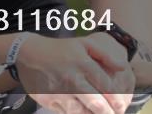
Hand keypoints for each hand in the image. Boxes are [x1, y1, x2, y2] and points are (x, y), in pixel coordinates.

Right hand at [16, 34, 134, 113]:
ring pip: (82, 113)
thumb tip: (123, 68)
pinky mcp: (49, 101)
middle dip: (108, 113)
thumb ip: (105, 54)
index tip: (122, 106)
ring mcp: (59, 92)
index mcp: (83, 64)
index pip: (106, 86)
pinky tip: (84, 113)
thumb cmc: (61, 50)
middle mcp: (72, 79)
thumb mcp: (84, 44)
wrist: (28, 54)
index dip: (117, 99)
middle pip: (96, 104)